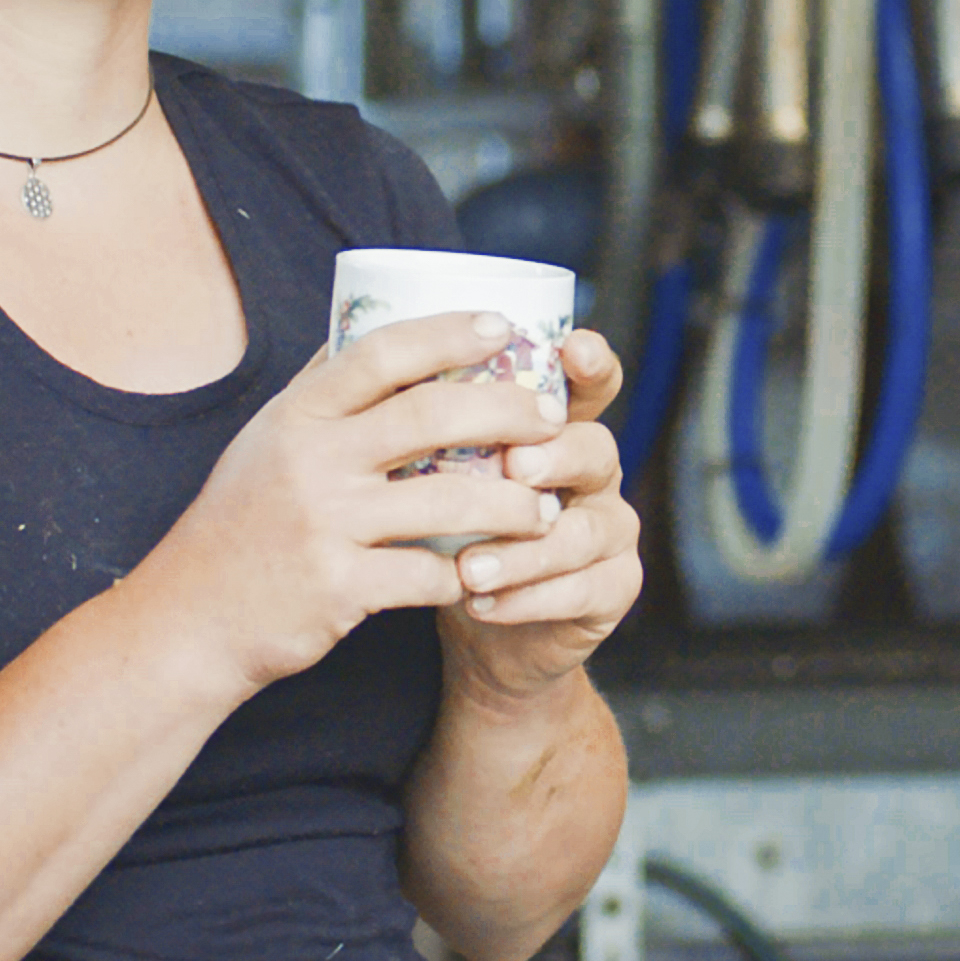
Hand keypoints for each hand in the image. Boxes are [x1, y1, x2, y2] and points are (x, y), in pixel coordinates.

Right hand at [143, 312, 564, 694]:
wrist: (189, 618)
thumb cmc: (240, 521)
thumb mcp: (266, 440)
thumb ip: (321, 391)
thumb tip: (370, 320)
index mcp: (297, 414)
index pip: (382, 352)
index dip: (448, 332)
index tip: (503, 326)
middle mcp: (309, 459)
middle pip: (431, 415)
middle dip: (508, 412)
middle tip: (553, 419)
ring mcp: (324, 524)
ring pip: (448, 501)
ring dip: (512, 505)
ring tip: (547, 509)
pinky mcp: (338, 588)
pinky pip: (429, 577)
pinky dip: (466, 578)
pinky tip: (488, 575)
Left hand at [435, 329, 642, 708]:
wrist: (472, 618)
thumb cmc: (444, 526)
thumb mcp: (432, 470)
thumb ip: (420, 417)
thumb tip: (348, 341)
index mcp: (554, 429)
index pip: (587, 385)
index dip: (592, 363)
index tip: (574, 346)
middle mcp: (592, 472)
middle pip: (597, 449)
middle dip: (558, 456)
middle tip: (516, 465)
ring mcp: (609, 531)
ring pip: (586, 531)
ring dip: (528, 549)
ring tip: (471, 566)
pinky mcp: (611, 590)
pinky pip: (583, 591)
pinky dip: (529, 597)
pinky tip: (482, 600)